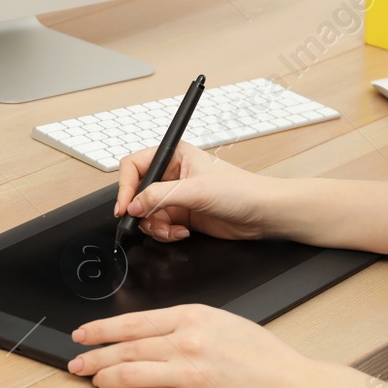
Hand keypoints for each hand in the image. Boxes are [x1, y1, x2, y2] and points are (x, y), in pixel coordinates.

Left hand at [67, 303, 322, 387]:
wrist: (291, 385)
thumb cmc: (260, 353)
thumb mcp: (220, 320)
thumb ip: (183, 323)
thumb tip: (143, 332)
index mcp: (192, 317)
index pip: (132, 322)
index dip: (100, 330)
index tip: (81, 334)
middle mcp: (186, 343)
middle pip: (125, 349)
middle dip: (94, 357)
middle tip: (75, 362)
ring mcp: (189, 374)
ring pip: (131, 375)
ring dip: (106, 378)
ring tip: (94, 380)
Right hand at [114, 141, 276, 241]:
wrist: (263, 214)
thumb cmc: (241, 191)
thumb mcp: (195, 191)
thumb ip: (159, 197)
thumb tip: (132, 205)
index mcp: (174, 155)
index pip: (135, 166)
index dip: (125, 186)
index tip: (124, 206)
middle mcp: (172, 174)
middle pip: (137, 192)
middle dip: (141, 211)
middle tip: (146, 221)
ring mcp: (176, 196)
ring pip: (146, 212)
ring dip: (154, 225)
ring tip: (170, 229)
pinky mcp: (182, 215)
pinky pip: (159, 225)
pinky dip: (165, 232)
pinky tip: (181, 232)